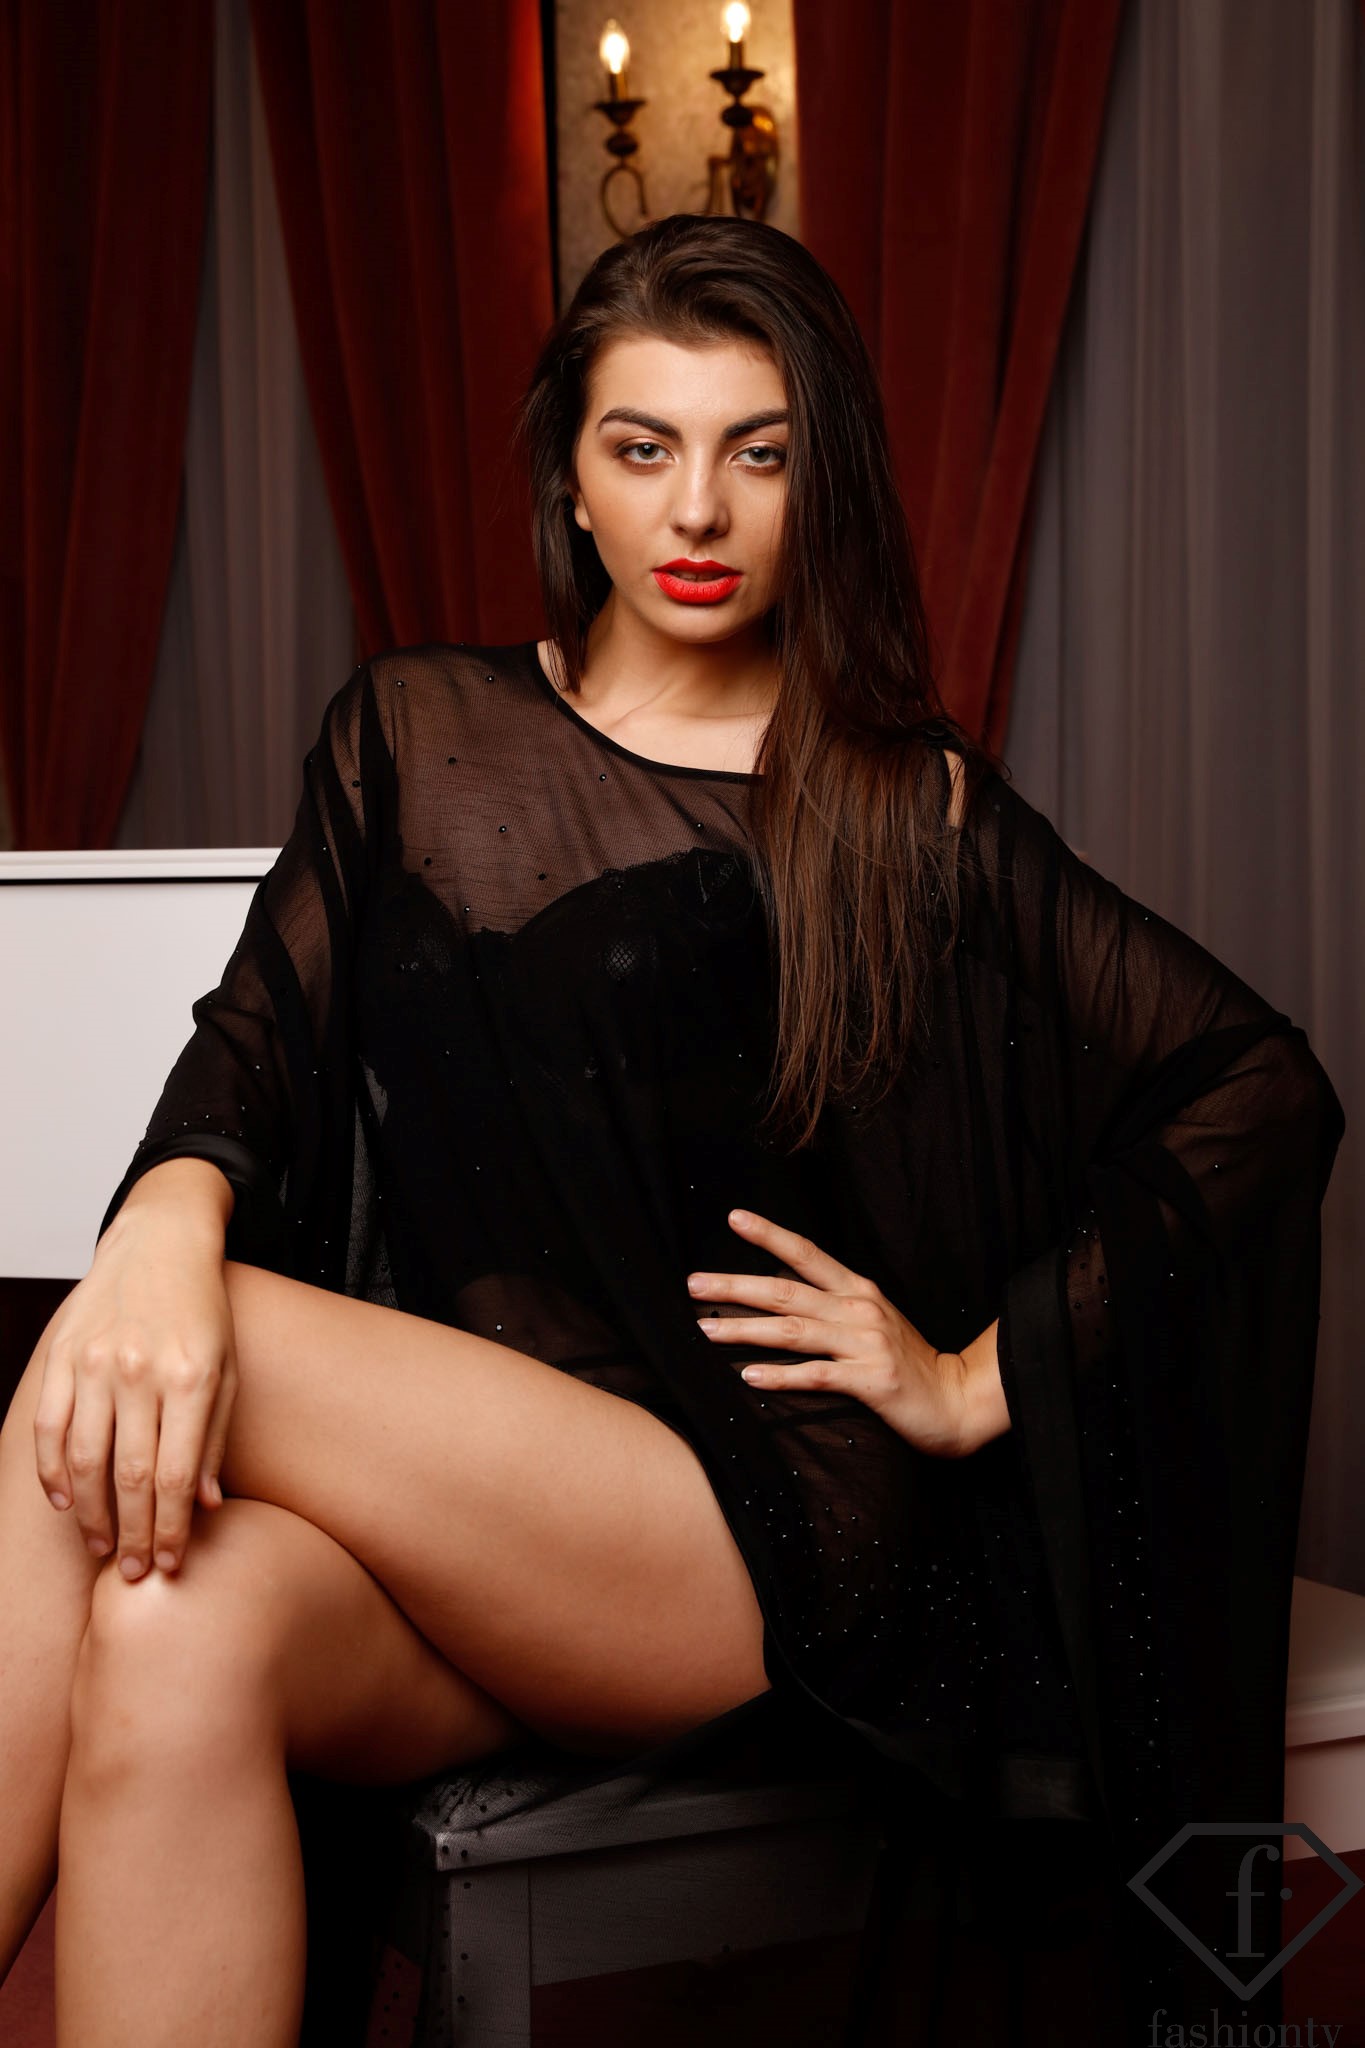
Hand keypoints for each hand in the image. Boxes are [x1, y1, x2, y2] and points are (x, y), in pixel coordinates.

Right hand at [31, 1209, 238, 1578]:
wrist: (160, 1242)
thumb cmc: (202, 1311)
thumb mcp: (228, 1368)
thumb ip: (213, 1438)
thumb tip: (206, 1506)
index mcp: (192, 1377)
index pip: (177, 1476)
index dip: (172, 1530)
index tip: (172, 1565)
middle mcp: (140, 1372)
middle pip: (130, 1478)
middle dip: (135, 1536)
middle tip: (137, 1574)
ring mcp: (95, 1363)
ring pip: (85, 1461)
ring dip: (91, 1516)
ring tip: (105, 1548)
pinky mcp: (62, 1356)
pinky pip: (49, 1429)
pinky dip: (52, 1473)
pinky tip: (65, 1503)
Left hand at [686, 1208, 978, 1457]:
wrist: (956, 1400)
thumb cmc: (906, 1362)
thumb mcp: (871, 1321)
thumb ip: (830, 1306)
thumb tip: (775, 1293)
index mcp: (857, 1290)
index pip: (806, 1253)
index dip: (769, 1234)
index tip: (733, 1218)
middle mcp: (859, 1310)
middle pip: (785, 1291)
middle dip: (735, 1288)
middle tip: (693, 1286)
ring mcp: (866, 1344)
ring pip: (793, 1331)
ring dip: (745, 1331)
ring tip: (706, 1331)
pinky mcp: (872, 1382)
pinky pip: (816, 1376)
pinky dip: (781, 1376)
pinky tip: (749, 1376)